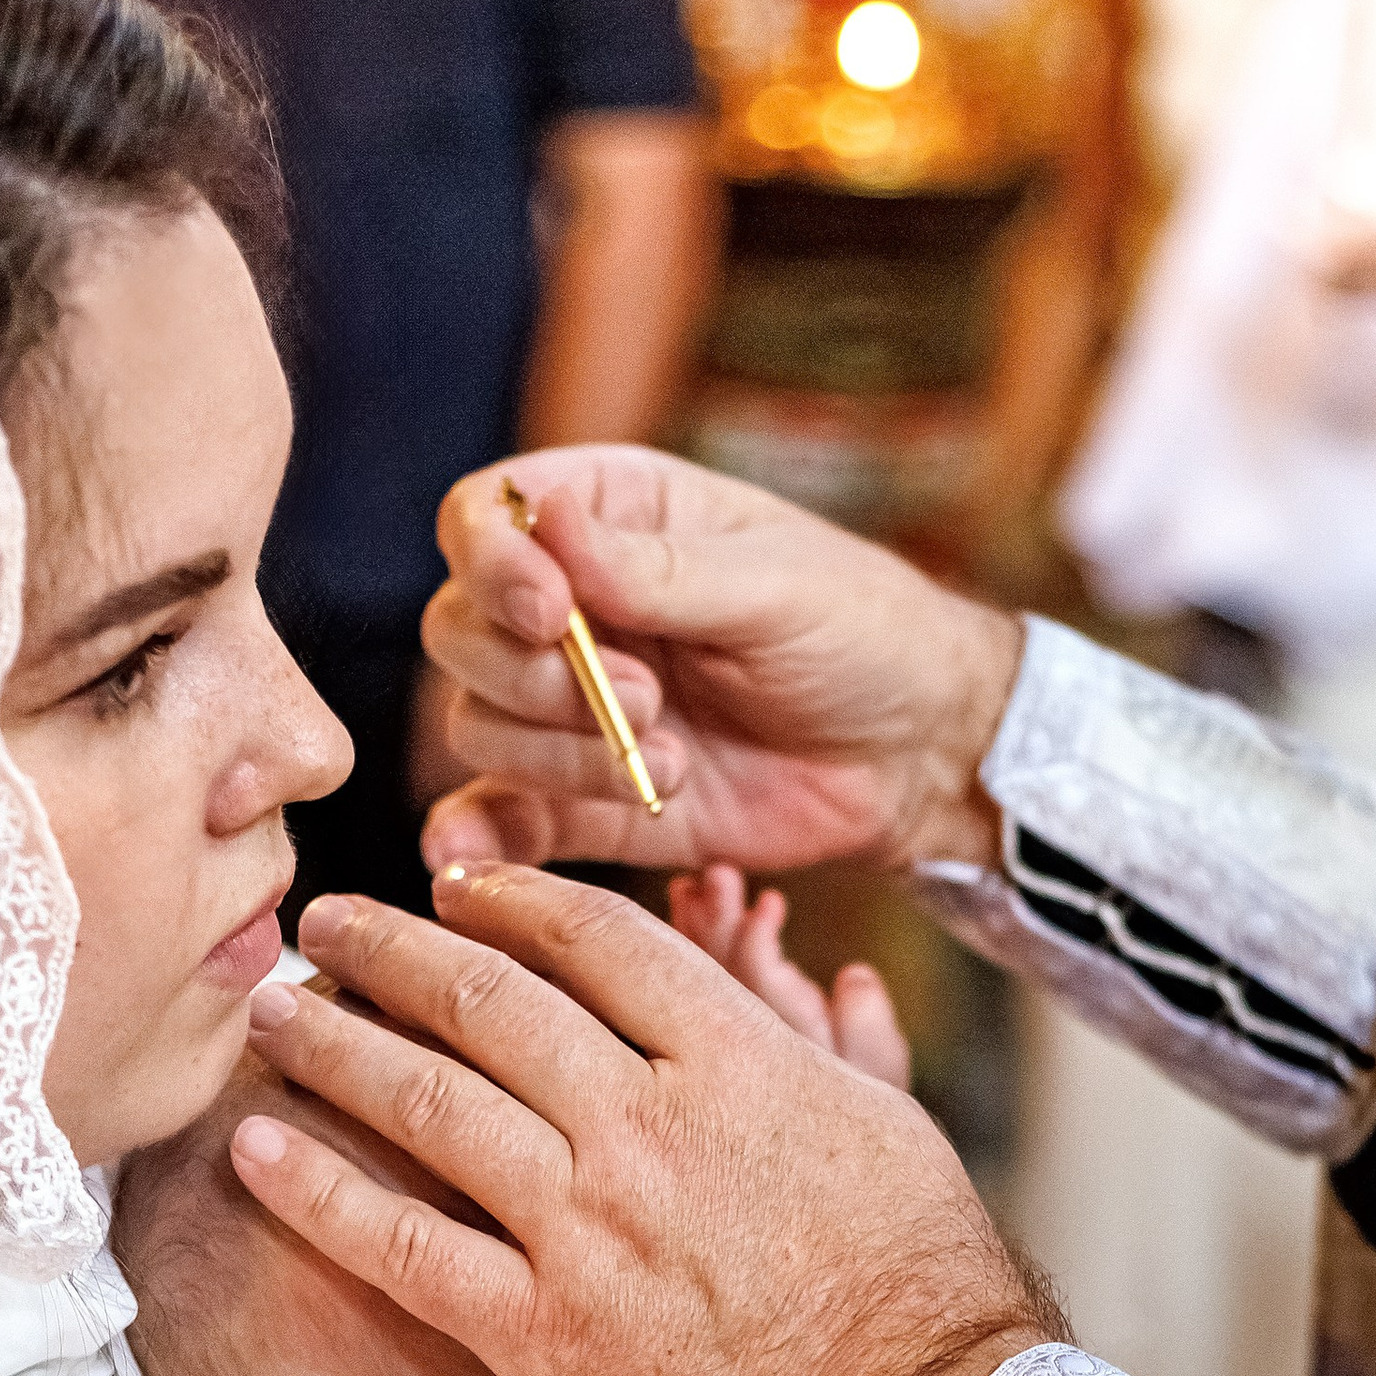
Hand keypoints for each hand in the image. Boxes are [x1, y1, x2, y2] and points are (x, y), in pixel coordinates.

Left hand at [234, 874, 1050, 1375]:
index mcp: (739, 1061)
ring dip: (333, 1041)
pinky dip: (319, 1191)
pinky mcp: (545, 1334)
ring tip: (273, 1009)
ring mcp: (589, 1229)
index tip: (455, 885)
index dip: (509, 899)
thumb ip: (826, 1041)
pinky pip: (403, 1248)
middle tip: (327, 923)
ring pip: (428, 1100)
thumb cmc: (927, 1287)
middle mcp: (648, 1126)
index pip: (595, 939)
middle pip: (489, 1000)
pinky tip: (254, 1149)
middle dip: (392, 948)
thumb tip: (821, 971)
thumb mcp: (895, 1126)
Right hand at [417, 446, 1020, 881]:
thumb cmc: (863, 635)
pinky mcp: (584, 799)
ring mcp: (569, 706)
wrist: (916, 754)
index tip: (552, 613)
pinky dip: (476, 839)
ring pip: (481, 726)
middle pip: (460, 629)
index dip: (492, 563)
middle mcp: (569, 605)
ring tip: (673, 762)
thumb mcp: (773, 585)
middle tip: (649, 699)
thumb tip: (551, 524)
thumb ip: (657, 568)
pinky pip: (500, 819)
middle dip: (536, 678)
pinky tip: (468, 860)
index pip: (481, 517)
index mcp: (612, 515)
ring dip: (561, 755)